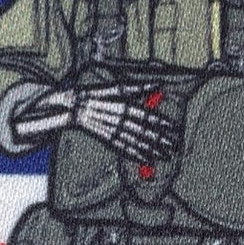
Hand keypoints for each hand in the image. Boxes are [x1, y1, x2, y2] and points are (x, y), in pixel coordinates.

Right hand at [13, 77, 177, 163]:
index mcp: (122, 105)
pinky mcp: (105, 140)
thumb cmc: (94, 93)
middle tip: (175, 147)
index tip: (175, 128)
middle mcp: (119, 120)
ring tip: (165, 156)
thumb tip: (158, 84)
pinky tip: (146, 160)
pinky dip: (135, 155)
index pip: (147, 116)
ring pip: (136, 143)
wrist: (69, 106)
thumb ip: (138, 88)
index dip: (162, 124)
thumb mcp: (116, 86)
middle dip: (161, 140)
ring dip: (152, 150)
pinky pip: (123, 149)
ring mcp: (112, 131)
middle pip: (144, 132)